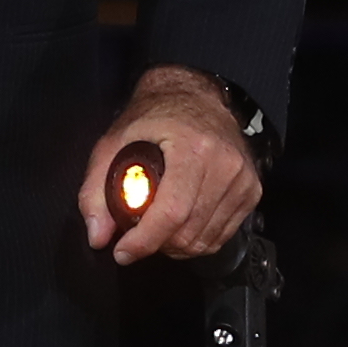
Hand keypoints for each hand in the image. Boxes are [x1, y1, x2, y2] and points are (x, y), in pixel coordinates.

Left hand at [81, 65, 261, 260]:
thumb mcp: (114, 142)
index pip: (172, 211)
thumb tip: (98, 236)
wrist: (197, 95)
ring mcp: (243, 179)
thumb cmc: (156, 116)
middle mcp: (225, 164)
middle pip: (189, 232)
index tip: (123, 251)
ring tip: (158, 231)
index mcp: (194, 148)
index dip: (145, 240)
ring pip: (206, 240)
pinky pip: (223, 235)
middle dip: (156, 245)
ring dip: (176, 247)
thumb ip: (96, 190)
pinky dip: (198, 241)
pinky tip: (181, 227)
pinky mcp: (251, 191)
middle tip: (136, 237)